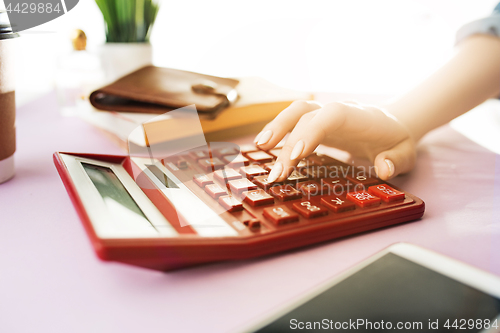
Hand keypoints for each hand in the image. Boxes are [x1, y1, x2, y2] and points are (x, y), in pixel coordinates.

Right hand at [253, 100, 415, 181]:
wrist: (391, 124)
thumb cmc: (396, 141)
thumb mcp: (406, 154)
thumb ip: (396, 160)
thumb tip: (384, 168)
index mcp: (360, 117)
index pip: (333, 115)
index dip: (312, 131)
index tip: (297, 155)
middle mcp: (339, 111)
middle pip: (307, 117)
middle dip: (288, 143)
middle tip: (277, 173)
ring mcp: (325, 115)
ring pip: (296, 112)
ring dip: (276, 128)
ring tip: (259, 148)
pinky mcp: (316, 123)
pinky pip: (294, 121)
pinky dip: (278, 130)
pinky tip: (264, 146)